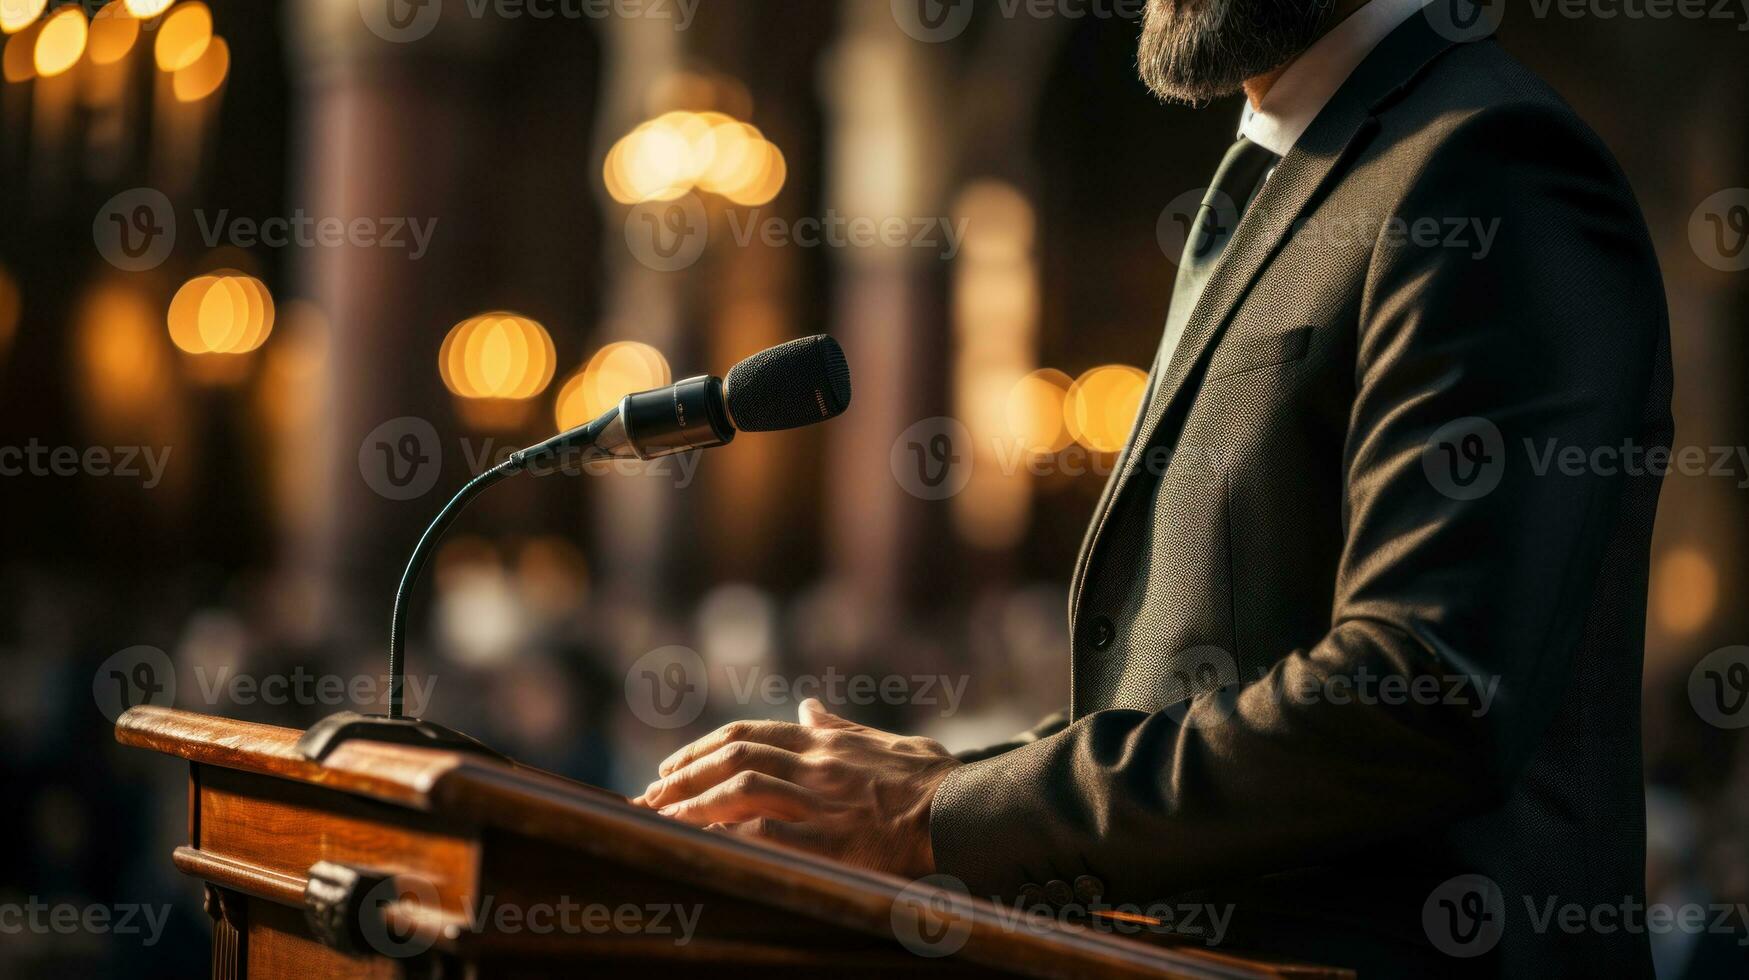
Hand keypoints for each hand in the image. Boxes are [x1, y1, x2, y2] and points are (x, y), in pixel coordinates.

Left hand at [632, 698, 960, 877]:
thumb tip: (809, 705)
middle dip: (684, 775)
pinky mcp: (827, 839)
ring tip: (661, 819)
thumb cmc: (933, 781)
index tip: (671, 765)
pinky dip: (726, 835)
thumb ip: (839, 727)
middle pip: (733, 758)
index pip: (748, 736)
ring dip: (692, 803)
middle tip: (649, 793)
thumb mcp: (884, 742)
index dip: (703, 749)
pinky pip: (763, 832)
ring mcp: (819, 801)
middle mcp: (815, 765)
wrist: (965, 812)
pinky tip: (700, 845)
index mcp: (825, 743)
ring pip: (739, 789)